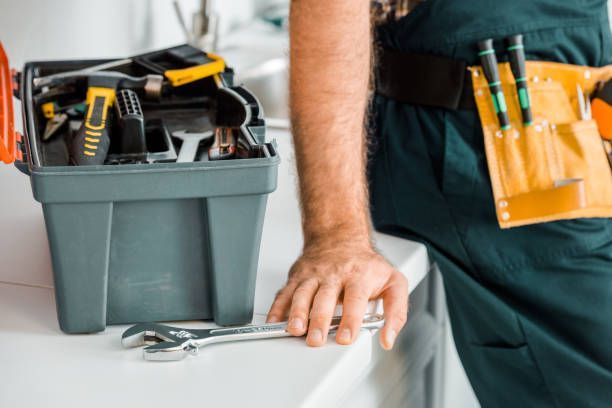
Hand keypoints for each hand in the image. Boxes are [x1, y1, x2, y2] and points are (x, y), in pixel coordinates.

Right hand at [266, 240, 408, 349]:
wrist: (340, 238)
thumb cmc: (366, 266)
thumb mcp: (394, 283)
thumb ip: (396, 312)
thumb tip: (388, 338)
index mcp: (359, 276)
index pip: (355, 299)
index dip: (350, 320)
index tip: (345, 337)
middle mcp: (334, 274)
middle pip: (324, 298)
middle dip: (318, 320)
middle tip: (316, 339)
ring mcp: (314, 275)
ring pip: (302, 293)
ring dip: (296, 312)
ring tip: (294, 329)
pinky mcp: (298, 277)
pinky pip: (285, 293)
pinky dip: (277, 308)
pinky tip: (274, 322)